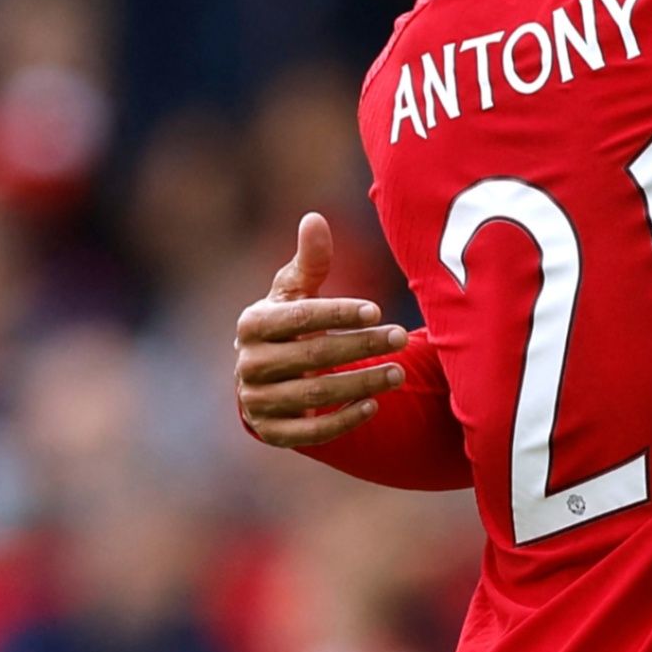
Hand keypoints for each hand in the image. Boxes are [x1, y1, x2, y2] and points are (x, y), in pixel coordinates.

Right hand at [235, 214, 408, 448]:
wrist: (264, 376)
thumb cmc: (286, 323)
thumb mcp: (294, 292)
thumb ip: (309, 260)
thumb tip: (314, 218)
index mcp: (252, 324)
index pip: (299, 318)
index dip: (338, 313)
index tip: (376, 310)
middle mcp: (249, 364)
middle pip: (312, 356)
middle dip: (361, 346)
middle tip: (401, 337)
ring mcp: (258, 401)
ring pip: (315, 396)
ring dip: (362, 384)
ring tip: (399, 372)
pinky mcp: (272, 432)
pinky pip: (309, 433)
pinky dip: (343, 421)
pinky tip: (375, 404)